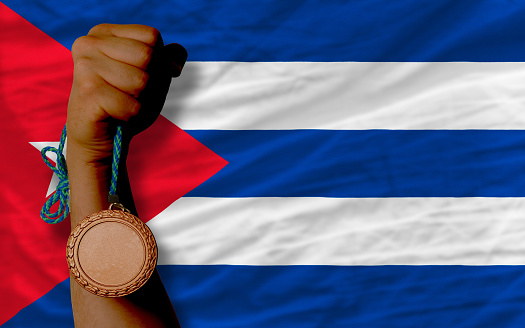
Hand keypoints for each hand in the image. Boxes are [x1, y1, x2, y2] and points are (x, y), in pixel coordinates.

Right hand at [66, 24, 186, 163]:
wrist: (99, 137)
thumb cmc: (125, 102)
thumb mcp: (152, 77)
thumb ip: (167, 60)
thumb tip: (178, 52)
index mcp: (103, 32)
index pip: (152, 36)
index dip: (159, 61)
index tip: (142, 75)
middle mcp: (89, 43)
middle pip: (148, 55)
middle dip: (150, 82)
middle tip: (131, 94)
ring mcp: (85, 66)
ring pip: (141, 81)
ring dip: (140, 100)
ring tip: (122, 104)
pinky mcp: (88, 92)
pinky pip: (132, 105)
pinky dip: (132, 115)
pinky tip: (115, 115)